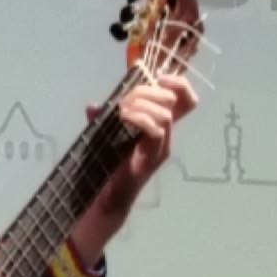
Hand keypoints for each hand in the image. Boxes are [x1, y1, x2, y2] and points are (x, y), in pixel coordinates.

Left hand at [73, 75, 195, 254]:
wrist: (106, 200)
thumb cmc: (109, 167)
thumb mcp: (105, 136)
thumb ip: (102, 120)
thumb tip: (93, 106)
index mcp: (159, 126)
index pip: (184, 100)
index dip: (179, 83)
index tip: (160, 77)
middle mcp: (165, 135)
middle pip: (174, 101)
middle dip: (148, 91)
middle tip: (126, 100)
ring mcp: (161, 147)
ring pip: (165, 114)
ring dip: (142, 105)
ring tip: (123, 112)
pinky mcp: (153, 158)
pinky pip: (156, 131)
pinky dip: (141, 119)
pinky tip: (126, 119)